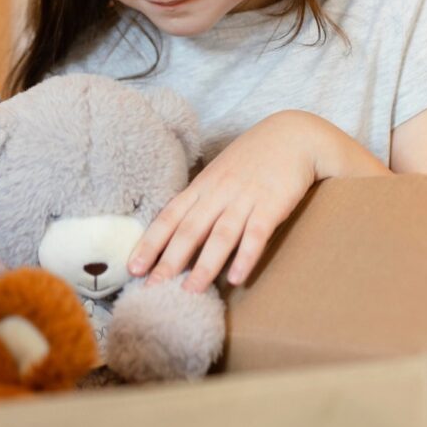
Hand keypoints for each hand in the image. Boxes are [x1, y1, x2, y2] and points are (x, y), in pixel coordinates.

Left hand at [128, 111, 385, 292]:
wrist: (294, 135)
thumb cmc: (253, 158)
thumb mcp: (220, 174)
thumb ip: (202, 199)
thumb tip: (179, 229)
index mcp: (202, 186)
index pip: (169, 216)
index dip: (150, 243)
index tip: (132, 267)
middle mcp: (218, 192)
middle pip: (189, 229)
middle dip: (168, 260)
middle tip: (152, 287)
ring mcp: (245, 198)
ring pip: (220, 235)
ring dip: (204, 265)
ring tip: (191, 291)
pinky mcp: (273, 204)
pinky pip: (257, 233)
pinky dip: (246, 256)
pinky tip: (237, 278)